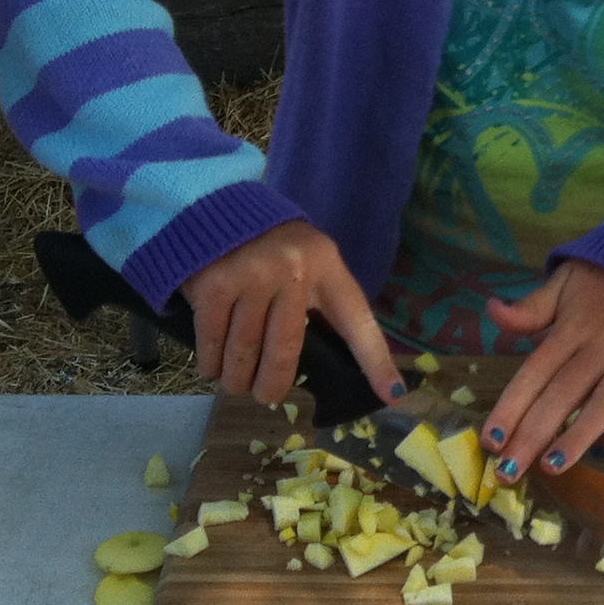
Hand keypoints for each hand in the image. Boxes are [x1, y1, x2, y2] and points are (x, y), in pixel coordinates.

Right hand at [179, 216, 405, 409]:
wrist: (215, 207)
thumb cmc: (270, 246)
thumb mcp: (309, 262)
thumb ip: (318, 302)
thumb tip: (324, 363)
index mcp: (327, 267)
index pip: (357, 321)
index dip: (375, 361)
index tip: (393, 394)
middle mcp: (293, 272)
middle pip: (286, 350)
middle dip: (273, 384)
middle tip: (265, 397)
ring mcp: (252, 277)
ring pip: (245, 351)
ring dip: (238, 378)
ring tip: (236, 384)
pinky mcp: (214, 285)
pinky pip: (214, 341)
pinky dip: (211, 362)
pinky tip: (213, 367)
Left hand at [480, 260, 603, 479]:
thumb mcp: (567, 281)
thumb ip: (532, 307)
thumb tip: (492, 312)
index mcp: (572, 326)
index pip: (534, 373)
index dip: (511, 408)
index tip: (490, 440)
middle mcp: (601, 346)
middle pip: (562, 396)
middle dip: (531, 437)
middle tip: (506, 473)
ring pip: (601, 406)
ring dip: (575, 439)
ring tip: (550, 468)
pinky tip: (599, 451)